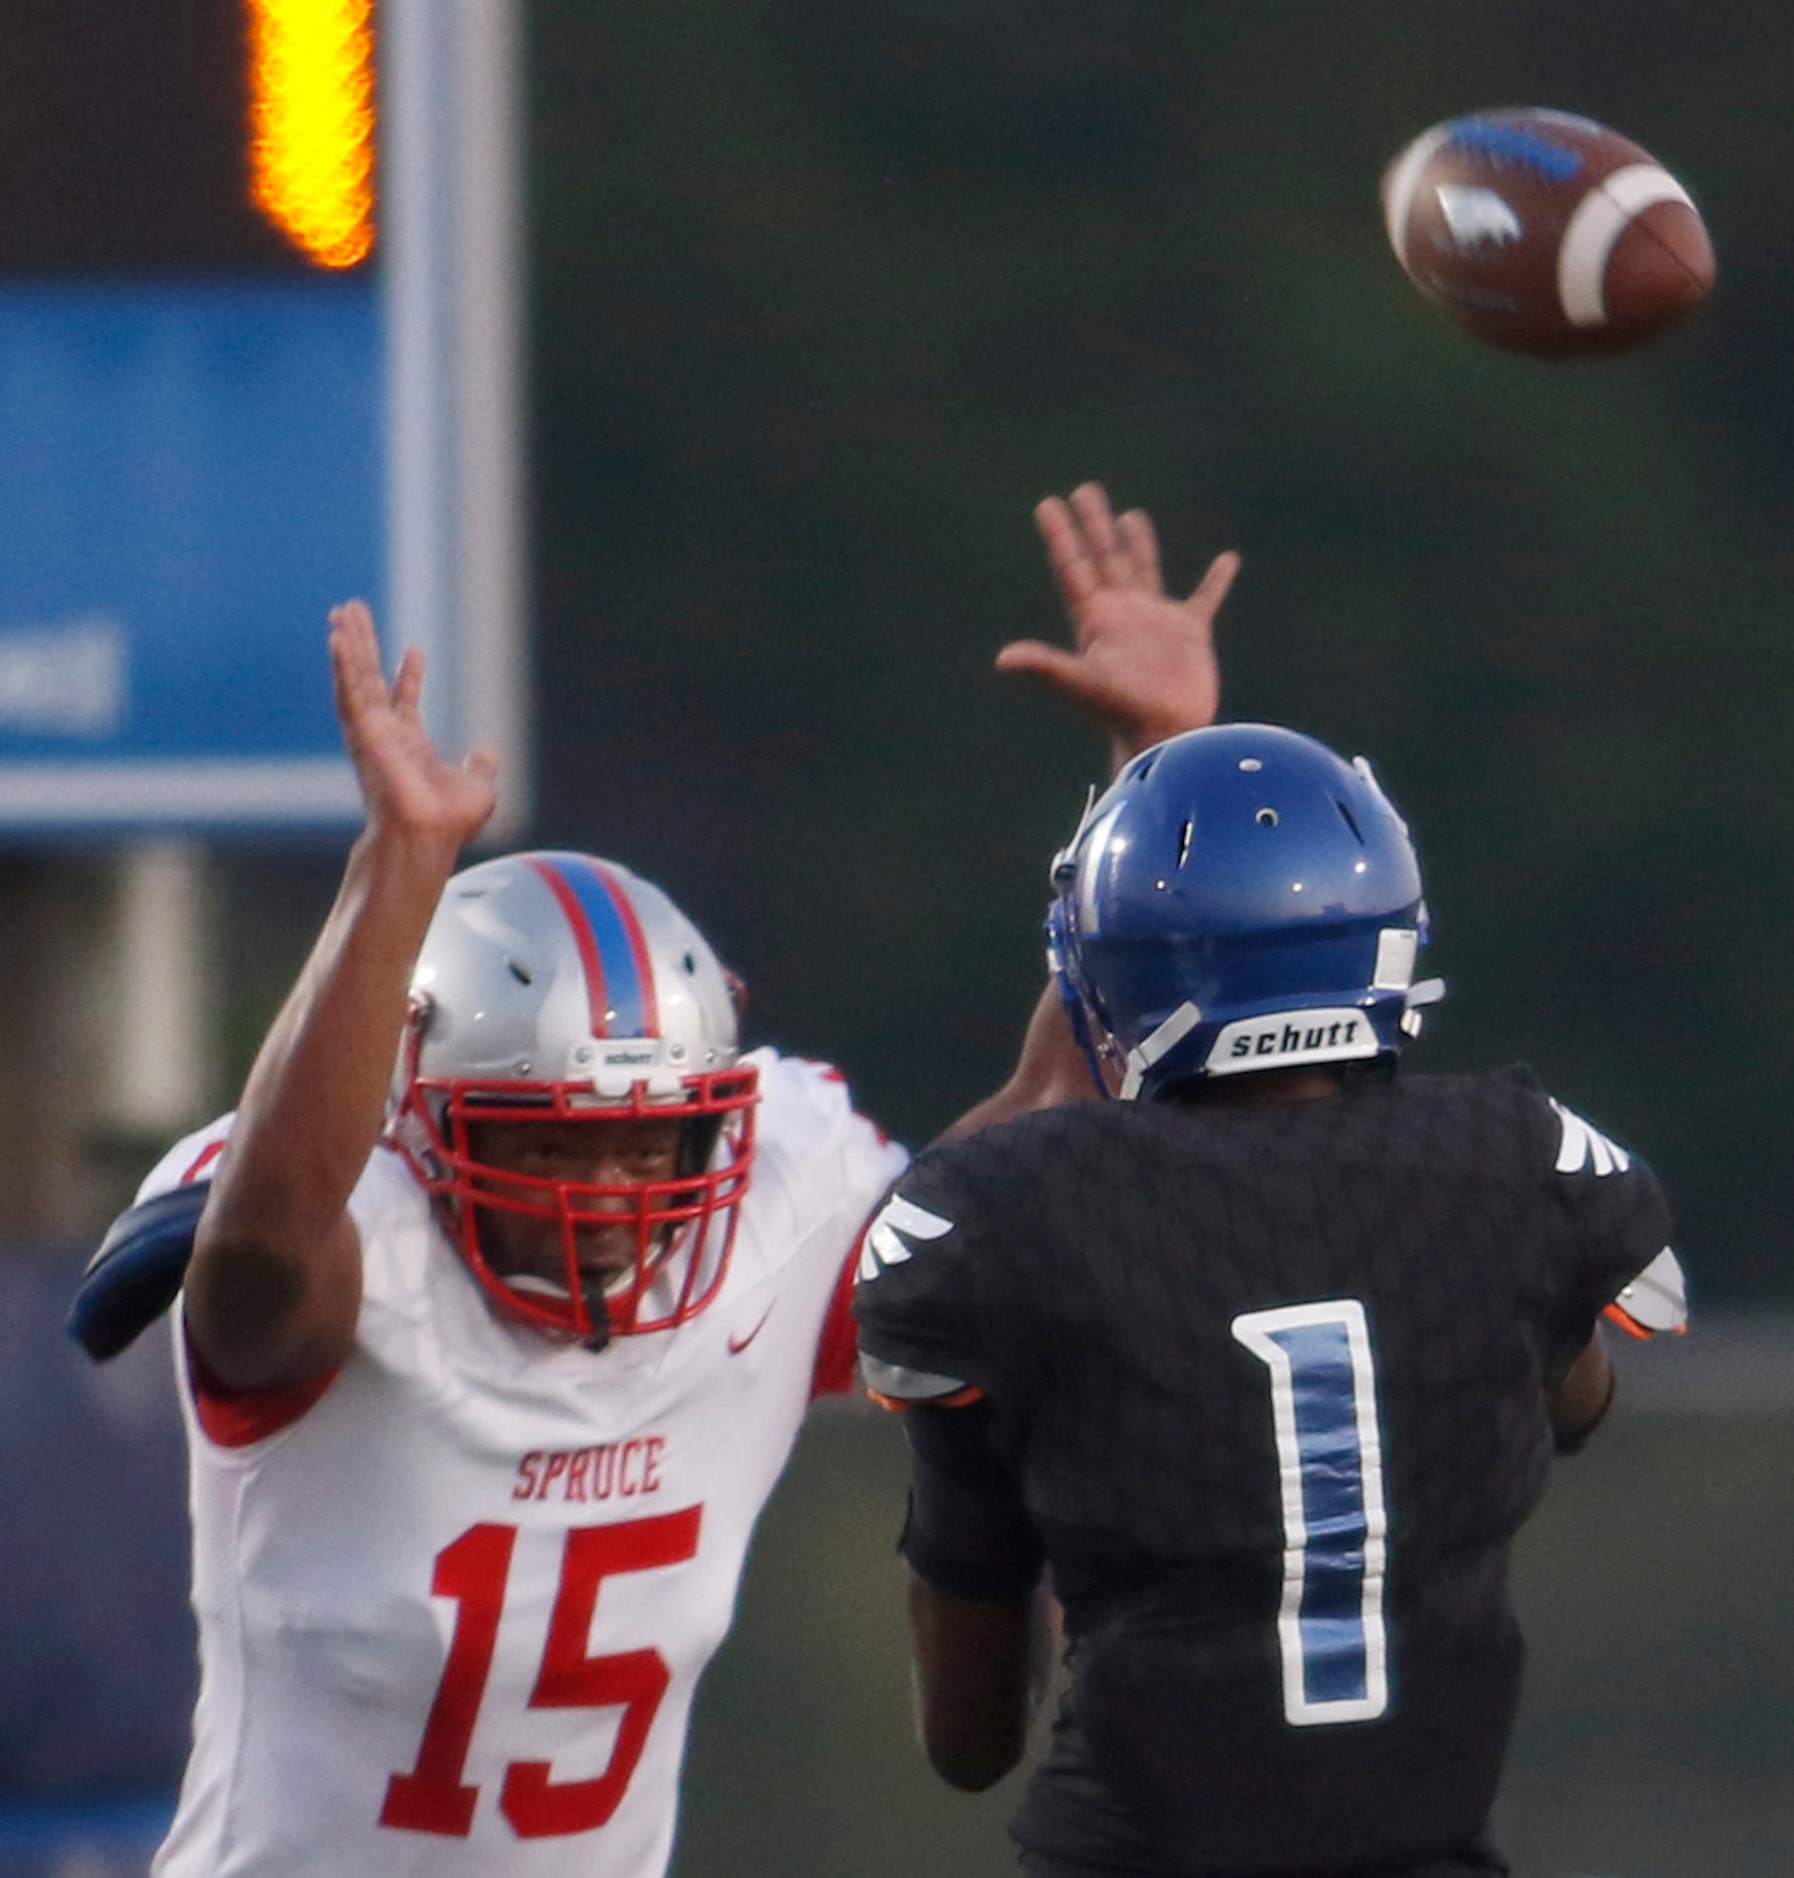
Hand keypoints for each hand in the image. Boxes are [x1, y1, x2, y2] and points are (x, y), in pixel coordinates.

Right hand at [328, 599, 497, 849]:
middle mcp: (384, 736)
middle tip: (354, 614)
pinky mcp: (362, 730)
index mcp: (408, 745)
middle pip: (370, 681)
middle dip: (363, 648)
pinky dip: (343, 664)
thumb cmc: (448, 823)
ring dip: (349, 646)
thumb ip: (480, 768)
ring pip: (355, 679)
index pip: (404, 702)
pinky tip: (337, 637)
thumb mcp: (477, 787)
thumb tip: (484, 754)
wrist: (429, 836)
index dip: (409, 676)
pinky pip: (350, 690)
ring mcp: (370, 732)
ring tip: (342, 612)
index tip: (416, 649)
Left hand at [999, 482, 1239, 770]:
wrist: (1166, 735)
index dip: (1060, 535)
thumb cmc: (1122, 712)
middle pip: (1104, 557)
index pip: (1073, 566)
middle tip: (1085, 490)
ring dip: (1137, 542)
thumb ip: (1045, 666)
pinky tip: (1228, 560)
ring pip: (1144, 569)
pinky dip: (1216, 580)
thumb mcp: (1081, 683)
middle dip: (1094, 525)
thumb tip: (1002, 660)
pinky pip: (1205, 598)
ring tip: (1130, 515)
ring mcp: (1155, 622)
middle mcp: (1122, 614)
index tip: (1048, 504)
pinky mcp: (1190, 632)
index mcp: (1096, 618)